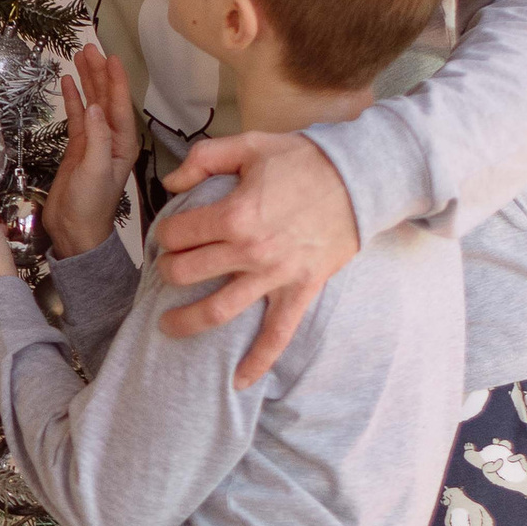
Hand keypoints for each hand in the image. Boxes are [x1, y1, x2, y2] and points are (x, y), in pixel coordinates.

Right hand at [41, 45, 136, 259]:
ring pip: (91, 103)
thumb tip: (93, 106)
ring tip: (79, 57)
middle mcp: (112, 138)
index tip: (110, 56)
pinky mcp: (78, 148)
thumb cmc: (91, 205)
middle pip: (106, 98)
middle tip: (89, 48)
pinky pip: (77, 116)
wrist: (75, 231)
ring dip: (87, 80)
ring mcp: (94, 142)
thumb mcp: (96, 170)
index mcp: (123, 143)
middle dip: (99, 72)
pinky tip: (68, 82)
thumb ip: (97, 137)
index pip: (120, 104)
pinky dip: (73, 99)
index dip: (115, 79)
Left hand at [154, 130, 360, 381]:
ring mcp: (275, 276)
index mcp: (234, 214)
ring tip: (167, 325)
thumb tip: (171, 182)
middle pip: (186, 273)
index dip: (165, 233)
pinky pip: (276, 336)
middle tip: (168, 267)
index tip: (168, 233)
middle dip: (168, 271)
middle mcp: (249, 251)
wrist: (361, 178)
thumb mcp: (251, 144)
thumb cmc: (305, 160)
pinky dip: (257, 363)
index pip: (177, 234)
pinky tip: (238, 382)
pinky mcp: (300, 291)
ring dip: (186, 322)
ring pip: (217, 311)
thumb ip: (204, 157)